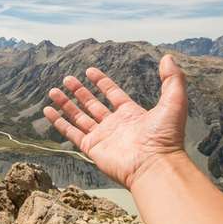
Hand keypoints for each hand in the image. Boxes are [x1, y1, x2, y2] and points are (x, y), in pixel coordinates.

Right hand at [43, 54, 187, 188]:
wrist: (154, 165)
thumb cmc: (165, 137)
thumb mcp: (174, 102)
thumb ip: (171, 79)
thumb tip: (167, 57)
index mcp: (131, 114)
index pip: (112, 94)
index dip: (101, 82)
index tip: (89, 71)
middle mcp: (115, 125)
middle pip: (92, 104)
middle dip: (79, 92)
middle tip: (67, 79)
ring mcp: (102, 137)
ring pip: (79, 117)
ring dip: (66, 104)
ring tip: (53, 91)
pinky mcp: (92, 148)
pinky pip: (71, 133)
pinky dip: (59, 122)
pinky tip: (48, 111)